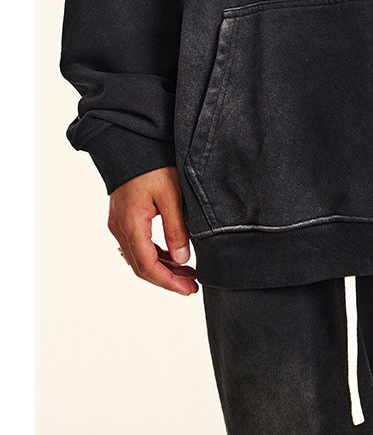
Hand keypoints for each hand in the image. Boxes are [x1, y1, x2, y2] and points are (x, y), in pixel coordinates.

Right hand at [108, 166, 198, 295]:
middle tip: (192, 285)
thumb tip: (182, 260)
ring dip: (161, 268)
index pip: (148, 266)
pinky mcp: (122, 219)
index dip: (169, 282)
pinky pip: (137, 246)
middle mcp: (120, 229)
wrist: (131, 145)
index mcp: (132, 225)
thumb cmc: (153, 167)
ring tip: (188, 273)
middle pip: (141, 267)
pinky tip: (173, 256)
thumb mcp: (171, 196)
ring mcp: (118, 225)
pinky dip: (154, 255)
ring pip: (138, 258)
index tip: (189, 289)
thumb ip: (176, 229)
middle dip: (167, 279)